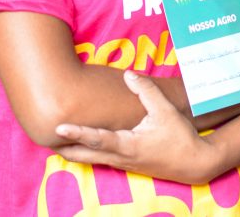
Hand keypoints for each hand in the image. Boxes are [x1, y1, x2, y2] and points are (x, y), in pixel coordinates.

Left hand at [54, 70, 219, 184]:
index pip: (97, 138)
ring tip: (56, 141)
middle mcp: (121, 157)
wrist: (195, 163)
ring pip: (92, 159)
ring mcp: (124, 163)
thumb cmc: (180, 137)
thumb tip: (128, 74)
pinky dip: (88, 152)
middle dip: (65, 148)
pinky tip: (81, 146)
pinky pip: (102, 159)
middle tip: (44, 138)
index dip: (77, 133)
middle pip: (85, 155)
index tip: (58, 128)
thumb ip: (146, 91)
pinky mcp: (128, 164)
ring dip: (74, 151)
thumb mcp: (165, 111)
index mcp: (128, 144)